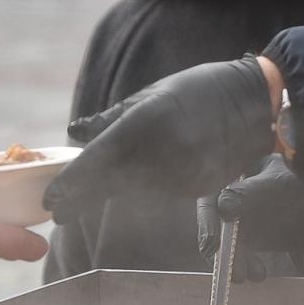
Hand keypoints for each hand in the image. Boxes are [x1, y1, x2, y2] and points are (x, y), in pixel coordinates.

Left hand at [43, 57, 274, 223]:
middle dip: (84, 199)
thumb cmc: (197, 90)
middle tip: (58, 213)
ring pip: (136, 193)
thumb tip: (76, 131)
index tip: (50, 202)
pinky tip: (132, 190)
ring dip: (110, 197)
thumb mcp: (150, 96)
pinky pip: (161, 194)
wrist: (253, 100)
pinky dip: (143, 193)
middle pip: (113, 183)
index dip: (73, 184)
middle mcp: (163, 150)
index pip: (100, 160)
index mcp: (147, 120)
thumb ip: (110, 119)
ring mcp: (183, 171)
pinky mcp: (200, 187)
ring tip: (82, 201)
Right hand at [195, 156, 303, 282]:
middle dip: (219, 247)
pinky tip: (258, 273)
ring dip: (232, 261)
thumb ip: (251, 193)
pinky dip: (244, 264)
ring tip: (246, 276)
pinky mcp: (247, 236)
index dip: (207, 219)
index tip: (213, 244)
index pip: (210, 194)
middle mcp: (229, 194)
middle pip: (213, 221)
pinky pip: (238, 252)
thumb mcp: (279, 184)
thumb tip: (223, 206)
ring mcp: (236, 217)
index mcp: (234, 171)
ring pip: (223, 241)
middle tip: (229, 268)